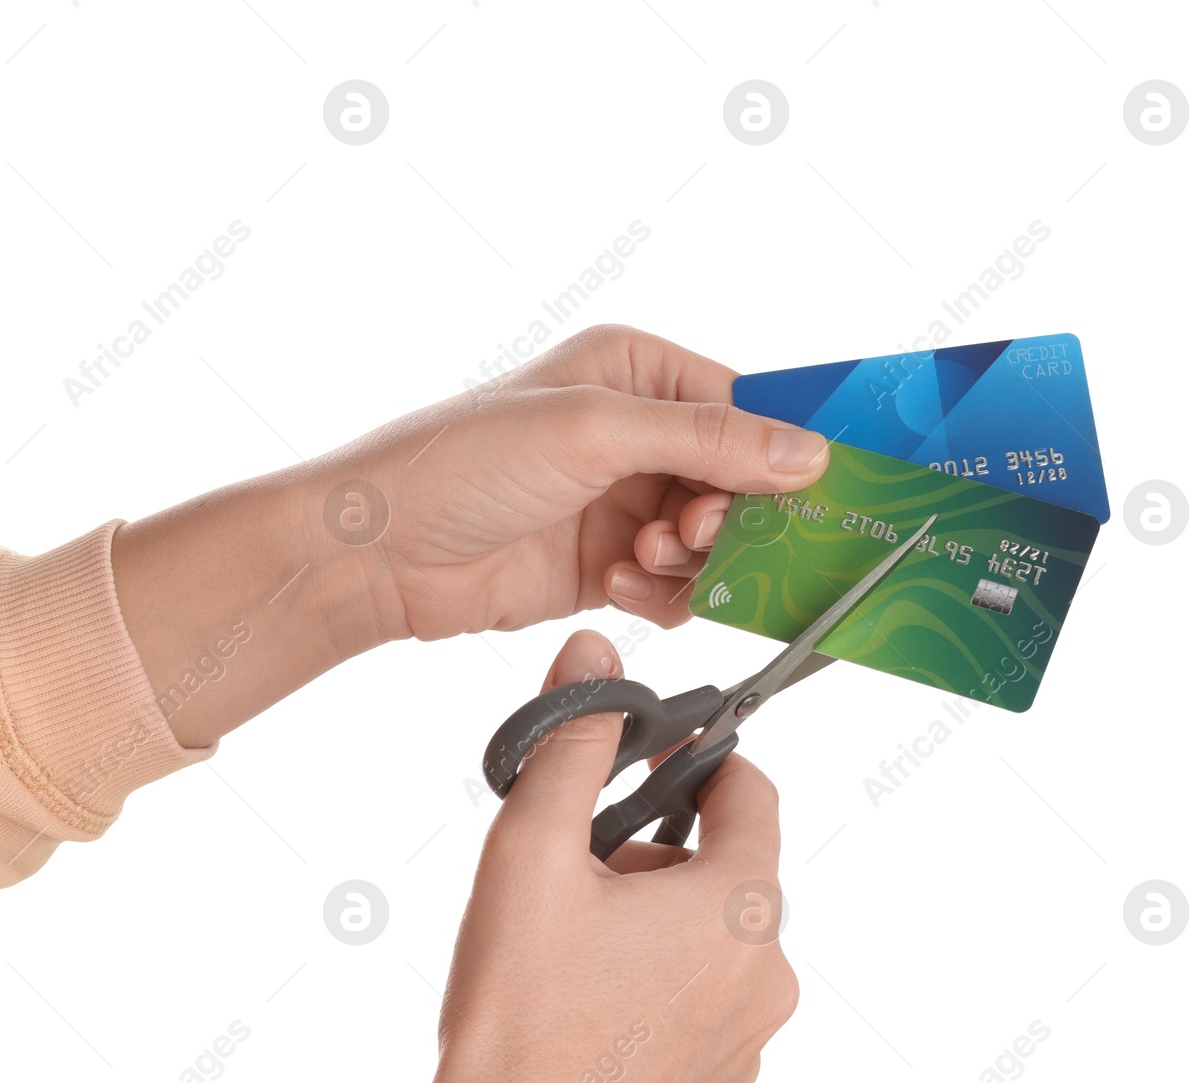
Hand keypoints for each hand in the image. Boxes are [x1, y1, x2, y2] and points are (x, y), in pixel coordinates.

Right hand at [291, 628, 798, 1082]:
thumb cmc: (517, 1014)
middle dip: (653, 852)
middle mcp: (767, 978)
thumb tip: (597, 657)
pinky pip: (696, 1007)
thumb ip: (572, 743)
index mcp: (743, 908)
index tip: (645, 756)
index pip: (753, 792)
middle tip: (571, 871)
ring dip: (650, 923)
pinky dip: (650, 988)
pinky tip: (578, 1015)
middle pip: (724, 871)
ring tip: (563, 950)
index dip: (700, 759)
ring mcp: (747, 1046)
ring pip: (708, 942)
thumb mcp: (532, 853)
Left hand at [338, 323, 830, 638]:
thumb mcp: (593, 431)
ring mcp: (623, 501)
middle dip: (728, 514)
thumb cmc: (464, 461)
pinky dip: (660, 594)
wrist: (381, 551)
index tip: (819, 491)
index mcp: (637, 369)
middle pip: (740, 480)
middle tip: (692, 531)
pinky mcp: (608, 564)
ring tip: (638, 556)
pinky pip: (675, 586)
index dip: (785, 449)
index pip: (748, 403)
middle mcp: (638, 431)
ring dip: (690, 559)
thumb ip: (707, 440)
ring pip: (713, 541)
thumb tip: (806, 452)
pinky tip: (615, 582)